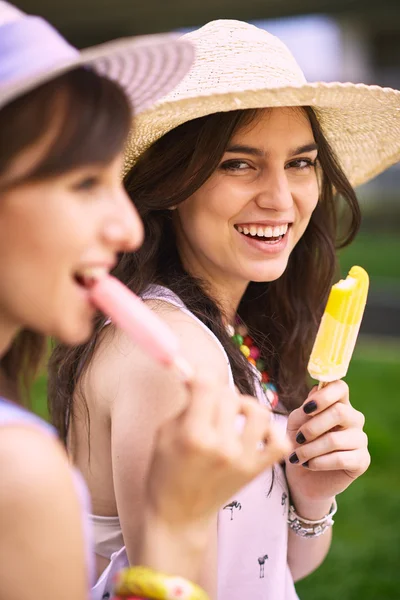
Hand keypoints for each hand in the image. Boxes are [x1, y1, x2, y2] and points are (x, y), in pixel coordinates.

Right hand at [146, 375, 290, 528]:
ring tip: (234, 416)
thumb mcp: (165, 432)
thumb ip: (186, 402)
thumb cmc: (166, 472)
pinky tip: (255, 433)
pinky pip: (279, 442)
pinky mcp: (256, 470)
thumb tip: (199, 373)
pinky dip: (271, 433)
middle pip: (230, 396)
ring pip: (258, 412)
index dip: (201, 375)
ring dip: (245, 407)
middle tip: (209, 406)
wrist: (179, 515)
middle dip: (218, 395)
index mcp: (193, 436)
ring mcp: (242, 459)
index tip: (196, 380)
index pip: (207, 384)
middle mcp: (220, 446)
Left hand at [286, 380, 369, 505]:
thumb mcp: (294, 425)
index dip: (324, 395)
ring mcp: (360, 439)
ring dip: (310, 449)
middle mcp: (353, 418)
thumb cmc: (299, 445)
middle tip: (297, 438)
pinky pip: (340, 459)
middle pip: (340, 412)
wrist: (302, 478)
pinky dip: (319, 462)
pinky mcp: (362, 461)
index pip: (340, 387)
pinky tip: (309, 465)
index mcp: (338, 403)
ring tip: (297, 457)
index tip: (307, 408)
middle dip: (312, 427)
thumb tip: (313, 398)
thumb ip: (302, 412)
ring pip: (335, 439)